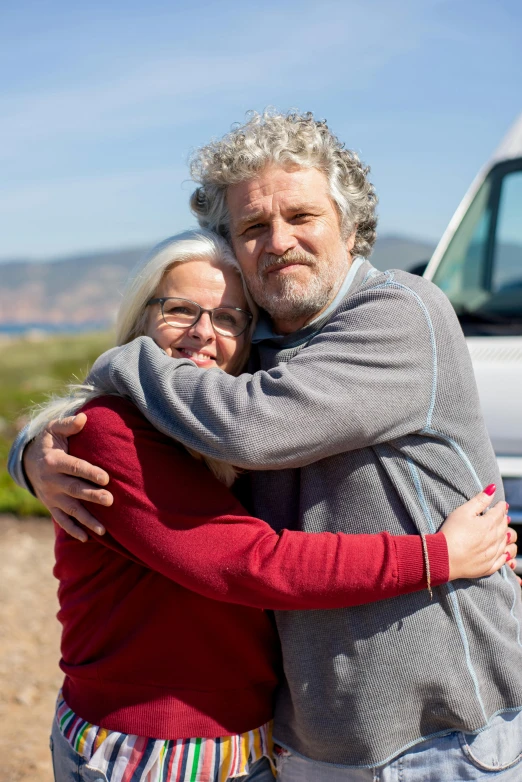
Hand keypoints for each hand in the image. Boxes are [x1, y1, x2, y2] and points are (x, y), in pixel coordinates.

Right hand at [23, 413, 112, 541]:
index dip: (90, 473)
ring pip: (70, 509)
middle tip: (110, 500)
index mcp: (54, 462)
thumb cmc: (49, 442)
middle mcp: (51, 481)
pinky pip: (62, 520)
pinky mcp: (52, 506)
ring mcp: (51, 496)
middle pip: (75, 490)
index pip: (75, 468)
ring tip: (103, 530)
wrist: (29, 462)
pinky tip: (87, 538)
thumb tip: (84, 417)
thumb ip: (68, 424)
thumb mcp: (53, 429)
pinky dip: (73, 530)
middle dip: (92, 496)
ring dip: (86, 520)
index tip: (106, 478)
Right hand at [441, 487, 516, 580]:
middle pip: (504, 527)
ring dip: (506, 535)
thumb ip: (479, 500)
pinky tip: (504, 552)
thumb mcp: (463, 512)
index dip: (501, 506)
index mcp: (488, 524)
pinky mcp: (488, 567)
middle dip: (503, 519)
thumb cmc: (451, 532)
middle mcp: (494, 539)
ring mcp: (492, 554)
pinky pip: (502, 560)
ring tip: (504, 531)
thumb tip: (493, 488)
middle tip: (502, 515)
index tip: (501, 504)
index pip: (499, 512)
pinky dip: (505, 554)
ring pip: (505, 543)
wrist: (444, 558)